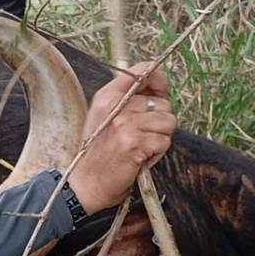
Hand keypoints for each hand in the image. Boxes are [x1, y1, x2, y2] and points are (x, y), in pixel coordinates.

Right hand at [69, 63, 176, 213]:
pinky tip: (140, 157)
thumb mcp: (104, 116)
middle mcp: (117, 105)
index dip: (159, 80)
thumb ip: (128, 99)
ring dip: (159, 138)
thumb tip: (159, 89)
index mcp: (108, 95)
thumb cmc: (97, 153)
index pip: (143, 72)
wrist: (86, 184)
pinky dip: (157, 153)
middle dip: (159, 121)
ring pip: (168, 122)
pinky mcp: (136, 143)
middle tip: (141, 136)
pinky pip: (164, 141)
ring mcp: (126, 124)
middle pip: (163, 102)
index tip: (160, 92)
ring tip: (140, 147)